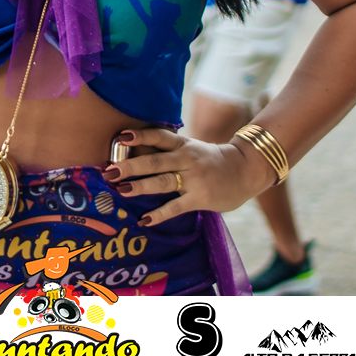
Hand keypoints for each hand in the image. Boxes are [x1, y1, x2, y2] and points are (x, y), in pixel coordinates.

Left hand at [105, 127, 275, 226]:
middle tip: (110, 171)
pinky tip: (144, 219)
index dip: (140, 136)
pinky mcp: (200, 198)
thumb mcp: (192, 149)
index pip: (159, 136)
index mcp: (183, 144)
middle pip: (155, 160)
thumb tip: (134, 153)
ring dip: (141, 186)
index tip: (120, 137)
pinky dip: (160, 214)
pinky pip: (176, 207)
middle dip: (131, 165)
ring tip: (121, 190)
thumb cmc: (212, 160)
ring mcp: (194, 178)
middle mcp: (186, 159)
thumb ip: (169, 151)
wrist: (246, 169)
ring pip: (163, 181)